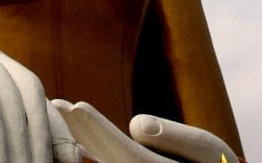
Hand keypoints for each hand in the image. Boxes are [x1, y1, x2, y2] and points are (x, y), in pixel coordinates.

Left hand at [52, 101, 239, 162]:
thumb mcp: (207, 151)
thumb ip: (176, 137)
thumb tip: (134, 123)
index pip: (123, 150)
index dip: (99, 128)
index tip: (77, 106)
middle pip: (104, 154)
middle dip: (79, 128)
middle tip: (54, 103)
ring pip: (101, 158)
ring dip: (78, 134)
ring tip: (57, 110)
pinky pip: (107, 162)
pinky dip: (88, 148)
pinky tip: (72, 140)